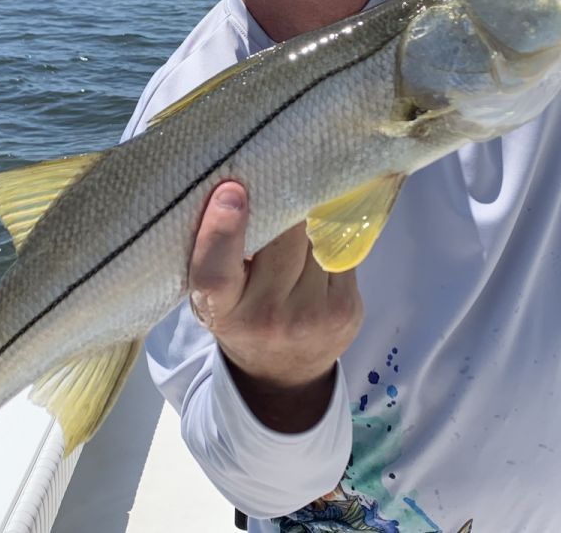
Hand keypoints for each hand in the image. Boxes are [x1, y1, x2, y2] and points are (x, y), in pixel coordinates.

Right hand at [189, 181, 362, 432]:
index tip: (231, 190)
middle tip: (279, 183)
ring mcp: (312, 317)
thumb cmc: (240, 318)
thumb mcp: (214, 298)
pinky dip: (330, 237)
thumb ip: (217, 256)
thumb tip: (238, 186)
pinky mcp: (346, 310)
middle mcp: (267, 319)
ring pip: (316, 240)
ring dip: (309, 220)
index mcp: (222, 312)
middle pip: (283, 242)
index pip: (216, 273)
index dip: (223, 229)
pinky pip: (341, 252)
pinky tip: (320, 238)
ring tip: (299, 212)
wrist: (282, 376)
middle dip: (284, 207)